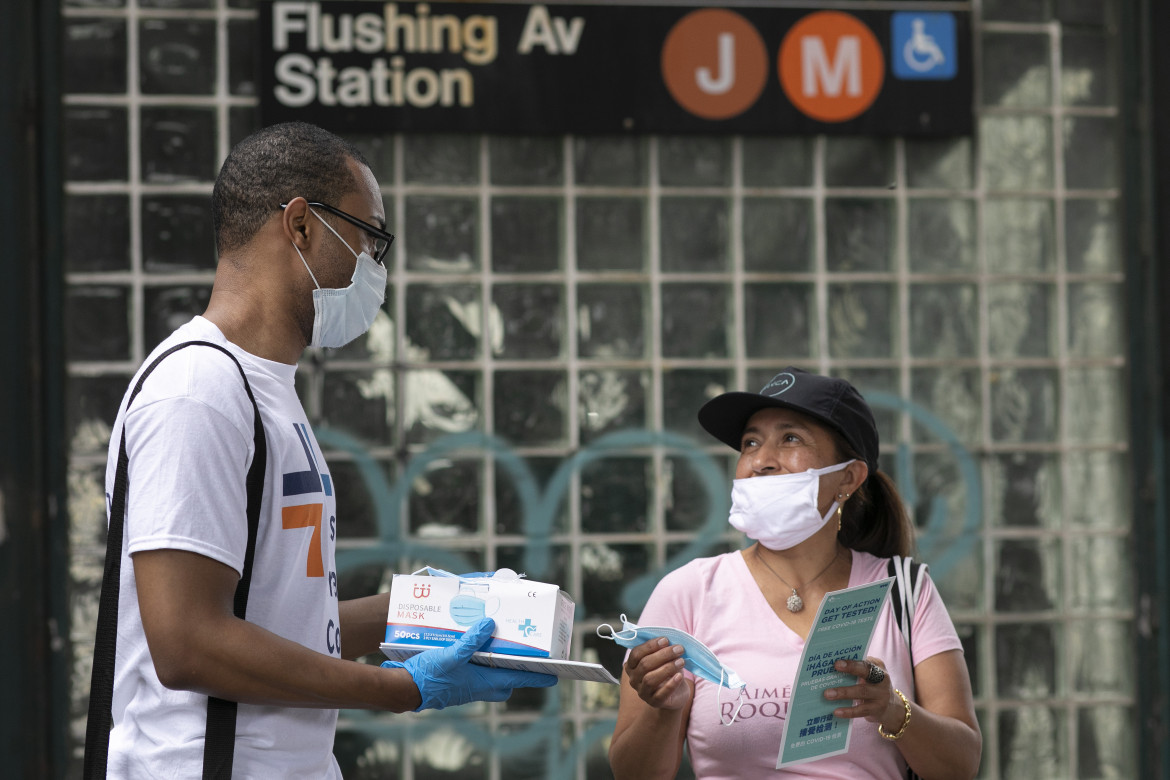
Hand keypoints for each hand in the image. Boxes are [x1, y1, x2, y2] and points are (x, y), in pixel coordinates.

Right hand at [381, 618, 556, 710]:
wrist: (404, 690)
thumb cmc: (429, 677)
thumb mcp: (451, 654)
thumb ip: (471, 640)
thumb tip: (490, 624)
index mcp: (485, 682)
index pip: (520, 678)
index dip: (539, 675)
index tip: (556, 674)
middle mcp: (480, 687)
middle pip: (508, 680)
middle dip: (519, 670)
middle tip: (525, 654)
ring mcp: (468, 687)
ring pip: (492, 678)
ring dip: (497, 665)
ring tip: (497, 645)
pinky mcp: (457, 684)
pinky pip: (476, 675)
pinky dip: (479, 663)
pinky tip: (471, 649)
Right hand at [624, 637, 693, 710]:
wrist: (676, 693)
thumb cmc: (667, 671)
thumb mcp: (663, 659)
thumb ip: (661, 649)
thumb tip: (669, 641)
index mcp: (632, 666)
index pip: (636, 654)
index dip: (650, 646)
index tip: (665, 640)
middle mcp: (633, 679)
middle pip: (644, 665)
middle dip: (663, 655)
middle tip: (678, 649)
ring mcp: (642, 692)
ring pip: (650, 679)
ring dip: (667, 668)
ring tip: (681, 661)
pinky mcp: (654, 702)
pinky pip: (660, 694)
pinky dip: (670, 684)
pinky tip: (679, 676)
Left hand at [824, 656, 899, 727]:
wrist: (891, 708)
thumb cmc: (872, 686)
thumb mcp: (869, 675)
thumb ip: (856, 669)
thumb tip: (832, 668)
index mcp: (878, 667)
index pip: (865, 661)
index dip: (852, 662)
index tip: (837, 663)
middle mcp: (882, 679)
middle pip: (866, 673)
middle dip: (850, 669)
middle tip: (833, 669)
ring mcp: (881, 695)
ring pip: (862, 692)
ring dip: (844, 692)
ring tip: (827, 694)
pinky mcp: (877, 709)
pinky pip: (861, 710)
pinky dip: (848, 711)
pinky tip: (836, 711)